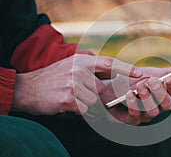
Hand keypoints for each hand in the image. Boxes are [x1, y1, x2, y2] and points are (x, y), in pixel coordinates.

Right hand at [12, 54, 141, 114]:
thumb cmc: (54, 78)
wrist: (29, 89)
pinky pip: (85, 110)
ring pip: (95, 101)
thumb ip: (92, 71)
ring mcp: (74, 84)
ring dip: (86, 105)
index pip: (109, 63)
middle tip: (82, 95)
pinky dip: (79, 111)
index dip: (126, 68)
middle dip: (97, 96)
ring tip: (71, 98)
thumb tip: (113, 77)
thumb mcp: (72, 66)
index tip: (140, 74)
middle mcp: (79, 70)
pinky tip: (66, 104)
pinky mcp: (69, 99)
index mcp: (81, 60)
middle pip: (102, 89)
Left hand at [99, 67, 170, 124]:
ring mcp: (143, 115)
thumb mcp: (149, 73)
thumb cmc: (132, 79)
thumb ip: (167, 73)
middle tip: (152, 81)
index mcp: (162, 96)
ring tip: (139, 85)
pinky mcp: (130, 119)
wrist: (110, 85)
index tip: (168, 78)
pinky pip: (135, 118)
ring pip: (152, 113)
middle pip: (166, 105)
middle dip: (160, 93)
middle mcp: (156, 107)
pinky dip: (133, 106)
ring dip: (147, 98)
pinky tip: (129, 94)